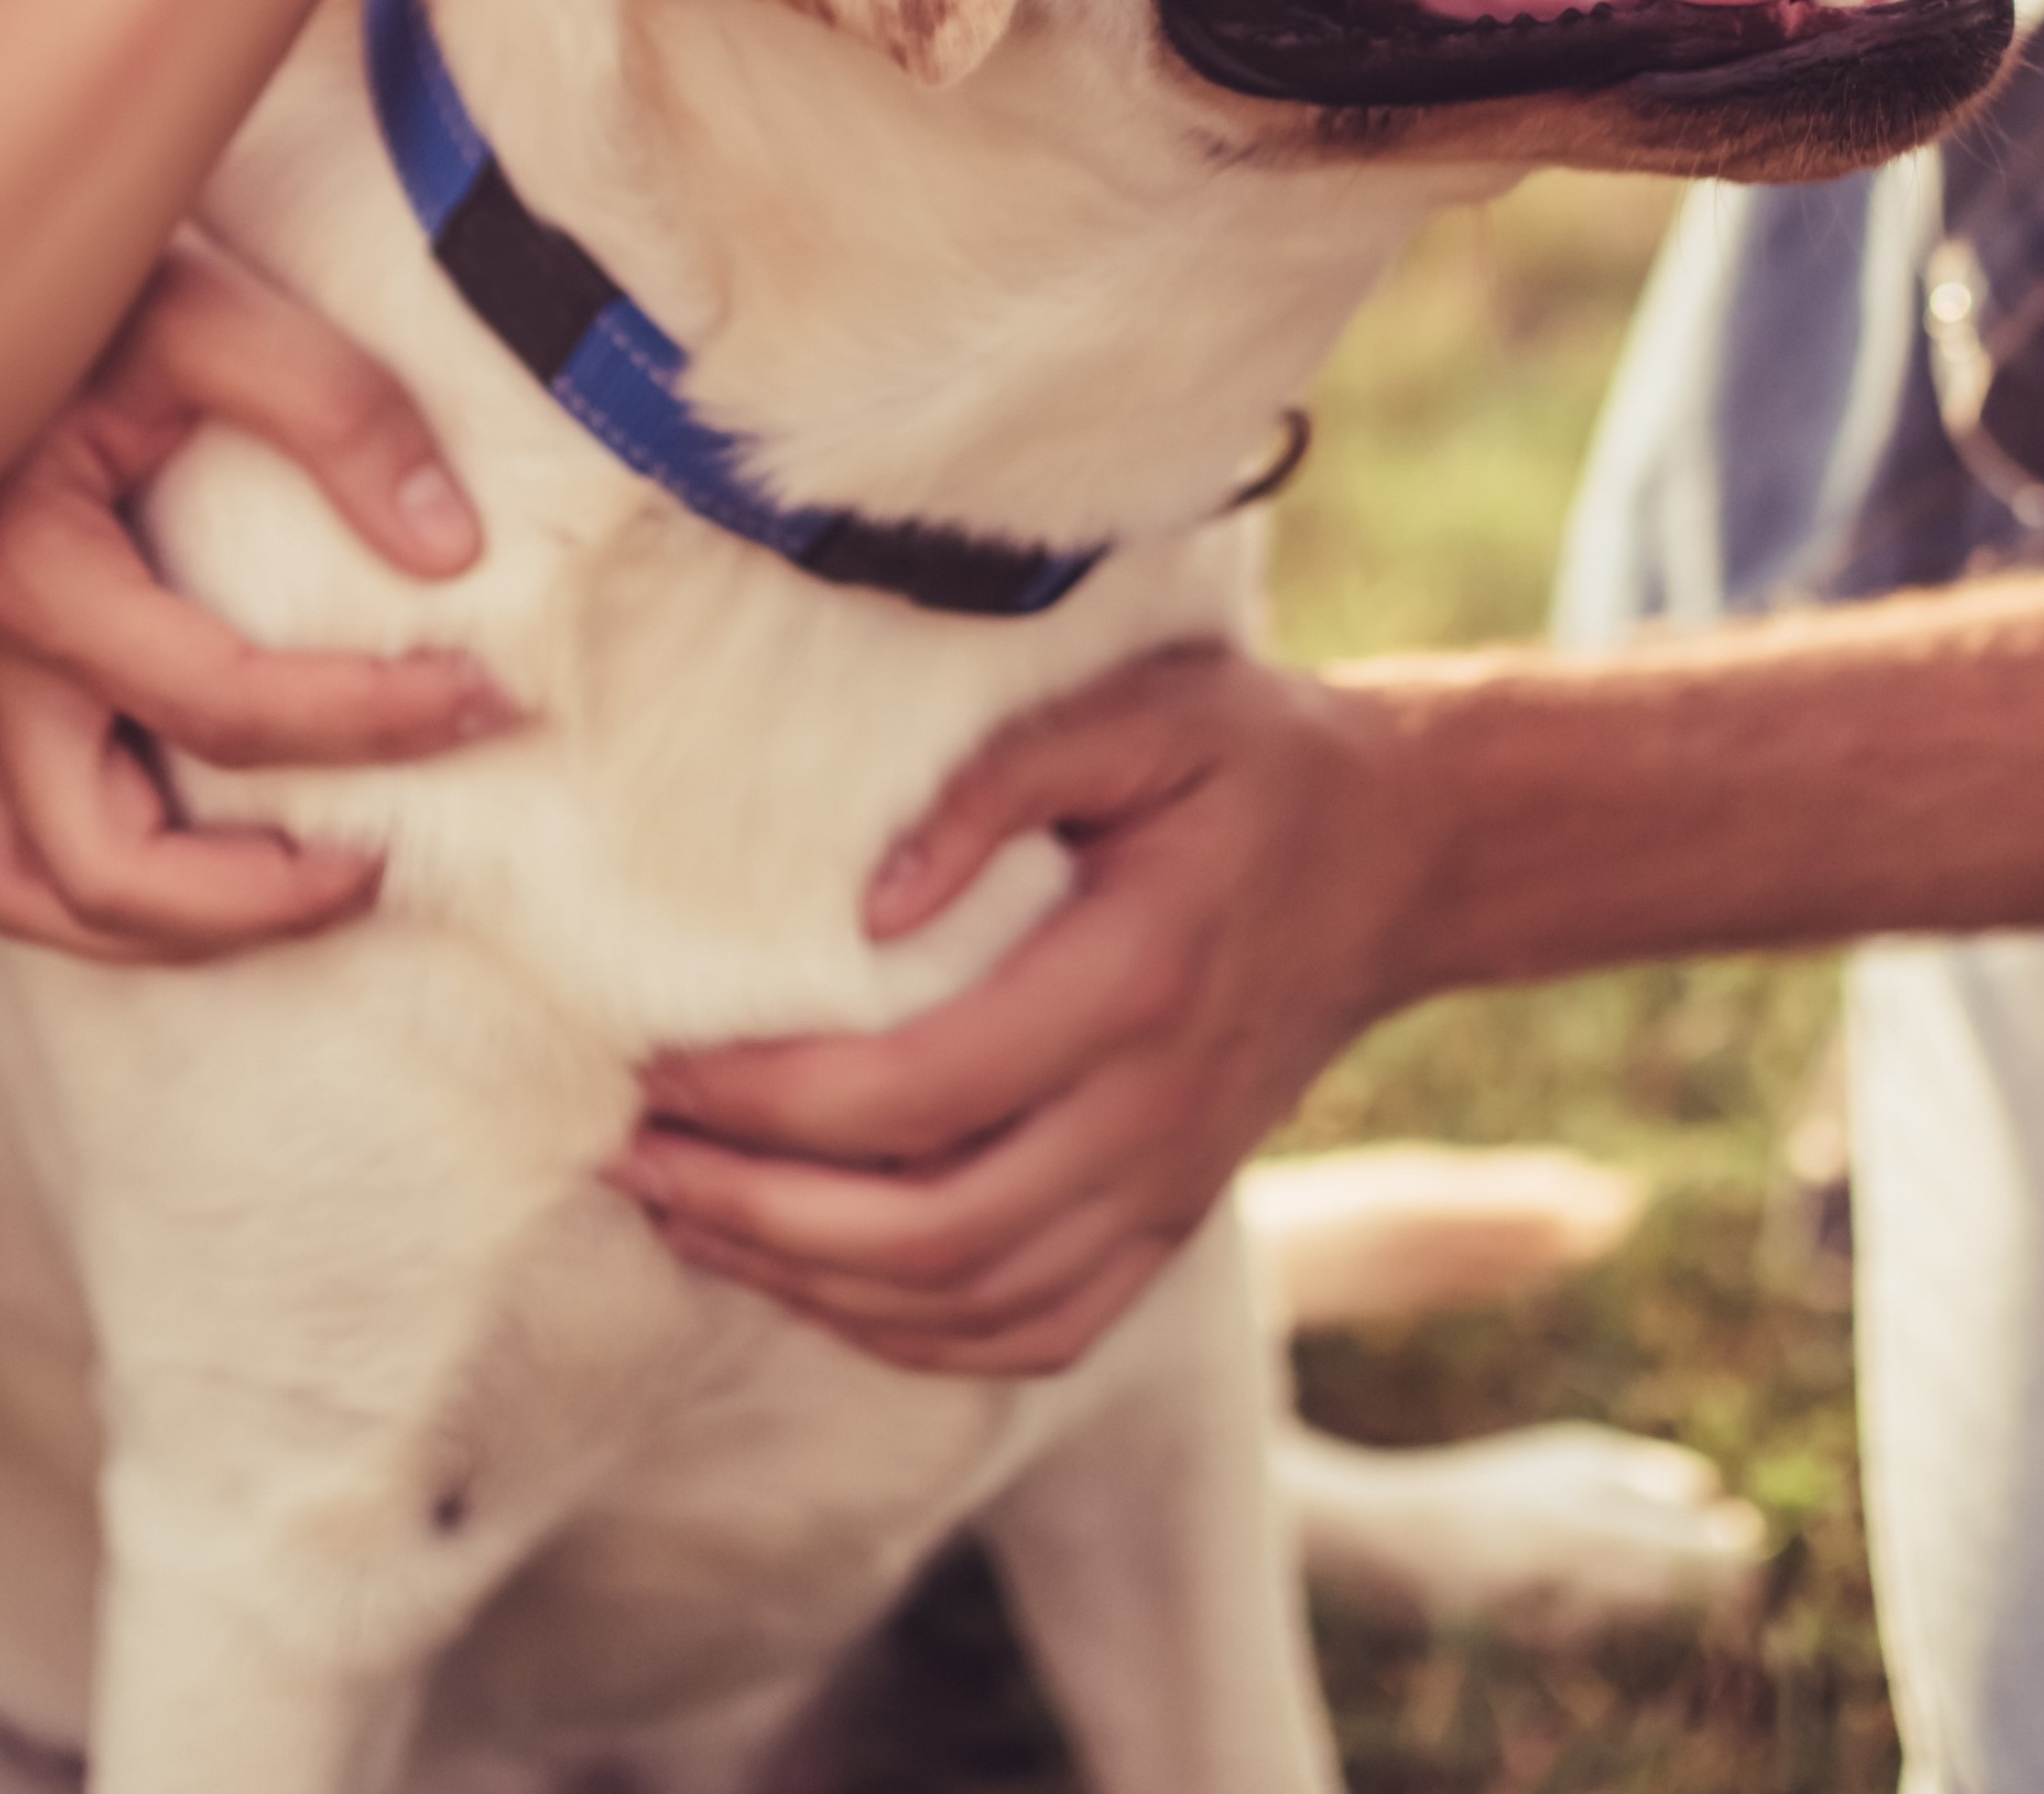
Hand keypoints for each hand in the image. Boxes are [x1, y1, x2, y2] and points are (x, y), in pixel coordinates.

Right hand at [0, 234, 516, 961]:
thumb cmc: (96, 291)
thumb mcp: (222, 315)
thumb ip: (341, 415)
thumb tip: (450, 552)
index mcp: (28, 570)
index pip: (221, 707)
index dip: (370, 722)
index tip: (486, 697)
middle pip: (100, 864)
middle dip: (257, 895)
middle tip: (388, 859)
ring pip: (30, 885)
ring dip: (169, 923)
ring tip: (306, 885)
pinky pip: (11, 842)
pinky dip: (105, 884)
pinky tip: (211, 850)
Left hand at [609, 642, 1433, 1375]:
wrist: (1409, 854)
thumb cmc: (1253, 761)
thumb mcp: (1141, 708)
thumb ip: (997, 781)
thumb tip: (864, 903)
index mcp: (1135, 980)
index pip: (917, 1091)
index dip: (766, 1100)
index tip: (657, 1063)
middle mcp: (1154, 1111)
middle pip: (930, 1232)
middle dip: (757, 1216)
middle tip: (634, 1158)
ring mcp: (1169, 1186)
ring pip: (972, 1305)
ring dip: (812, 1285)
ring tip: (687, 1217)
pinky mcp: (1173, 1222)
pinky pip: (1036, 1330)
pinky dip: (912, 1336)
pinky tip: (814, 1284)